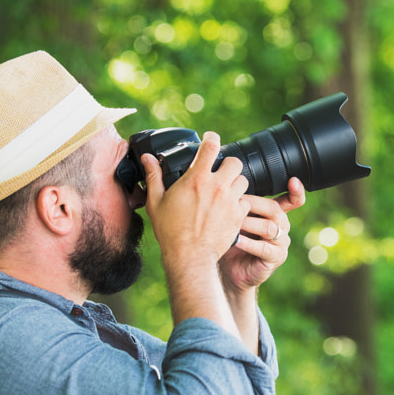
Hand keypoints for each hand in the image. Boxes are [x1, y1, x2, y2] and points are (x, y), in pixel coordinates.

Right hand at [142, 131, 250, 266]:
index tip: (210, 139)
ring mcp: (230, 201)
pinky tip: (229, 208)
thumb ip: (153, 177)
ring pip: (243, 180)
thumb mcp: (156, 202)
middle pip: (235, 161)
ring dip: (235, 182)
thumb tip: (147, 159)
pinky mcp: (238, 216)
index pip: (211, 146)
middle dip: (228, 164)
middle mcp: (217, 186)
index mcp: (197, 178)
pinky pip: (246, 201)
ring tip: (225, 190)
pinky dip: (240, 203)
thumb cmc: (170, 231)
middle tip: (220, 171)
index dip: (211, 138)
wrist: (190, 256)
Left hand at [219, 177, 305, 291]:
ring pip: (270, 228)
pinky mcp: (275, 258)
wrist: (229, 270)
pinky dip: (248, 243)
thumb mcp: (236, 218)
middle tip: (236, 200)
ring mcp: (281, 243)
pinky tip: (235, 240)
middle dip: (254, 203)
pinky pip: (264, 248)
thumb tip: (229, 181)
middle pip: (275, 209)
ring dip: (249, 223)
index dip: (296, 191)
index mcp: (275, 214)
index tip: (293, 180)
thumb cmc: (231, 240)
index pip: (292, 200)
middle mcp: (282, 226)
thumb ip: (240, 203)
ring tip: (233, 221)